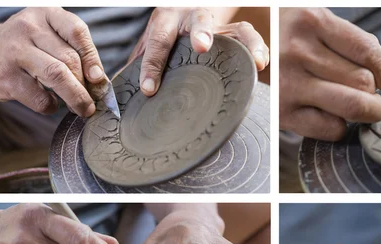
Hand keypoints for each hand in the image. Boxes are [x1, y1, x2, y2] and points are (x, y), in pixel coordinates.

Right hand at [0, 7, 106, 116]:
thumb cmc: (25, 46)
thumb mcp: (47, 35)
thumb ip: (73, 51)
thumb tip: (100, 81)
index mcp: (45, 14)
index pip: (77, 31)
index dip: (92, 58)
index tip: (98, 79)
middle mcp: (29, 28)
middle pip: (69, 59)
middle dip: (86, 86)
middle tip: (93, 101)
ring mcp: (15, 51)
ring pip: (57, 76)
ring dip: (76, 98)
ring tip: (83, 109)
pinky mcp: (6, 77)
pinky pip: (40, 97)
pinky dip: (52, 106)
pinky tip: (51, 104)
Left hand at [128, 7, 269, 95]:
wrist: (184, 9)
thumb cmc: (165, 35)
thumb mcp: (148, 45)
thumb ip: (140, 65)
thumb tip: (120, 96)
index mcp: (166, 21)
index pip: (158, 40)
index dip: (152, 65)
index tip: (148, 88)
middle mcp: (193, 17)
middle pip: (198, 20)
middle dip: (200, 33)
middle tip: (201, 45)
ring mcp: (218, 25)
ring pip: (234, 28)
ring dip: (244, 43)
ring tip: (254, 60)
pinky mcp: (235, 33)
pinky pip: (249, 37)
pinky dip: (258, 49)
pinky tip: (260, 63)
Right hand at [279, 8, 380, 140]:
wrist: (242, 56)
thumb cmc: (289, 40)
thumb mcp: (317, 25)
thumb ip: (352, 43)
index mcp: (311, 21)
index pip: (367, 50)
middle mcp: (298, 51)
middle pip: (363, 81)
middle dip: (376, 94)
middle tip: (375, 99)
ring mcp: (289, 84)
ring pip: (352, 105)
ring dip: (365, 111)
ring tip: (364, 109)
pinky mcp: (283, 112)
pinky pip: (330, 128)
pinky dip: (341, 127)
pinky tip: (334, 117)